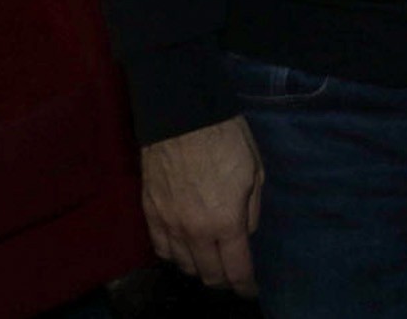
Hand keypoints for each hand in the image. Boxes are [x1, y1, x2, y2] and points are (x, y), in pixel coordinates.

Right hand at [139, 115, 262, 294]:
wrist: (182, 117)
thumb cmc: (226, 139)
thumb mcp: (256, 171)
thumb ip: (251, 210)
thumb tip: (245, 232)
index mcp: (226, 222)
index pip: (236, 269)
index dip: (245, 284)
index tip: (250, 289)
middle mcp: (194, 232)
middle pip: (208, 274)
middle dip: (223, 280)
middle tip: (232, 276)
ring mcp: (168, 225)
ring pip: (183, 265)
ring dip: (199, 268)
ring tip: (210, 262)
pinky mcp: (149, 214)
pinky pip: (161, 249)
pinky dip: (174, 255)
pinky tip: (184, 250)